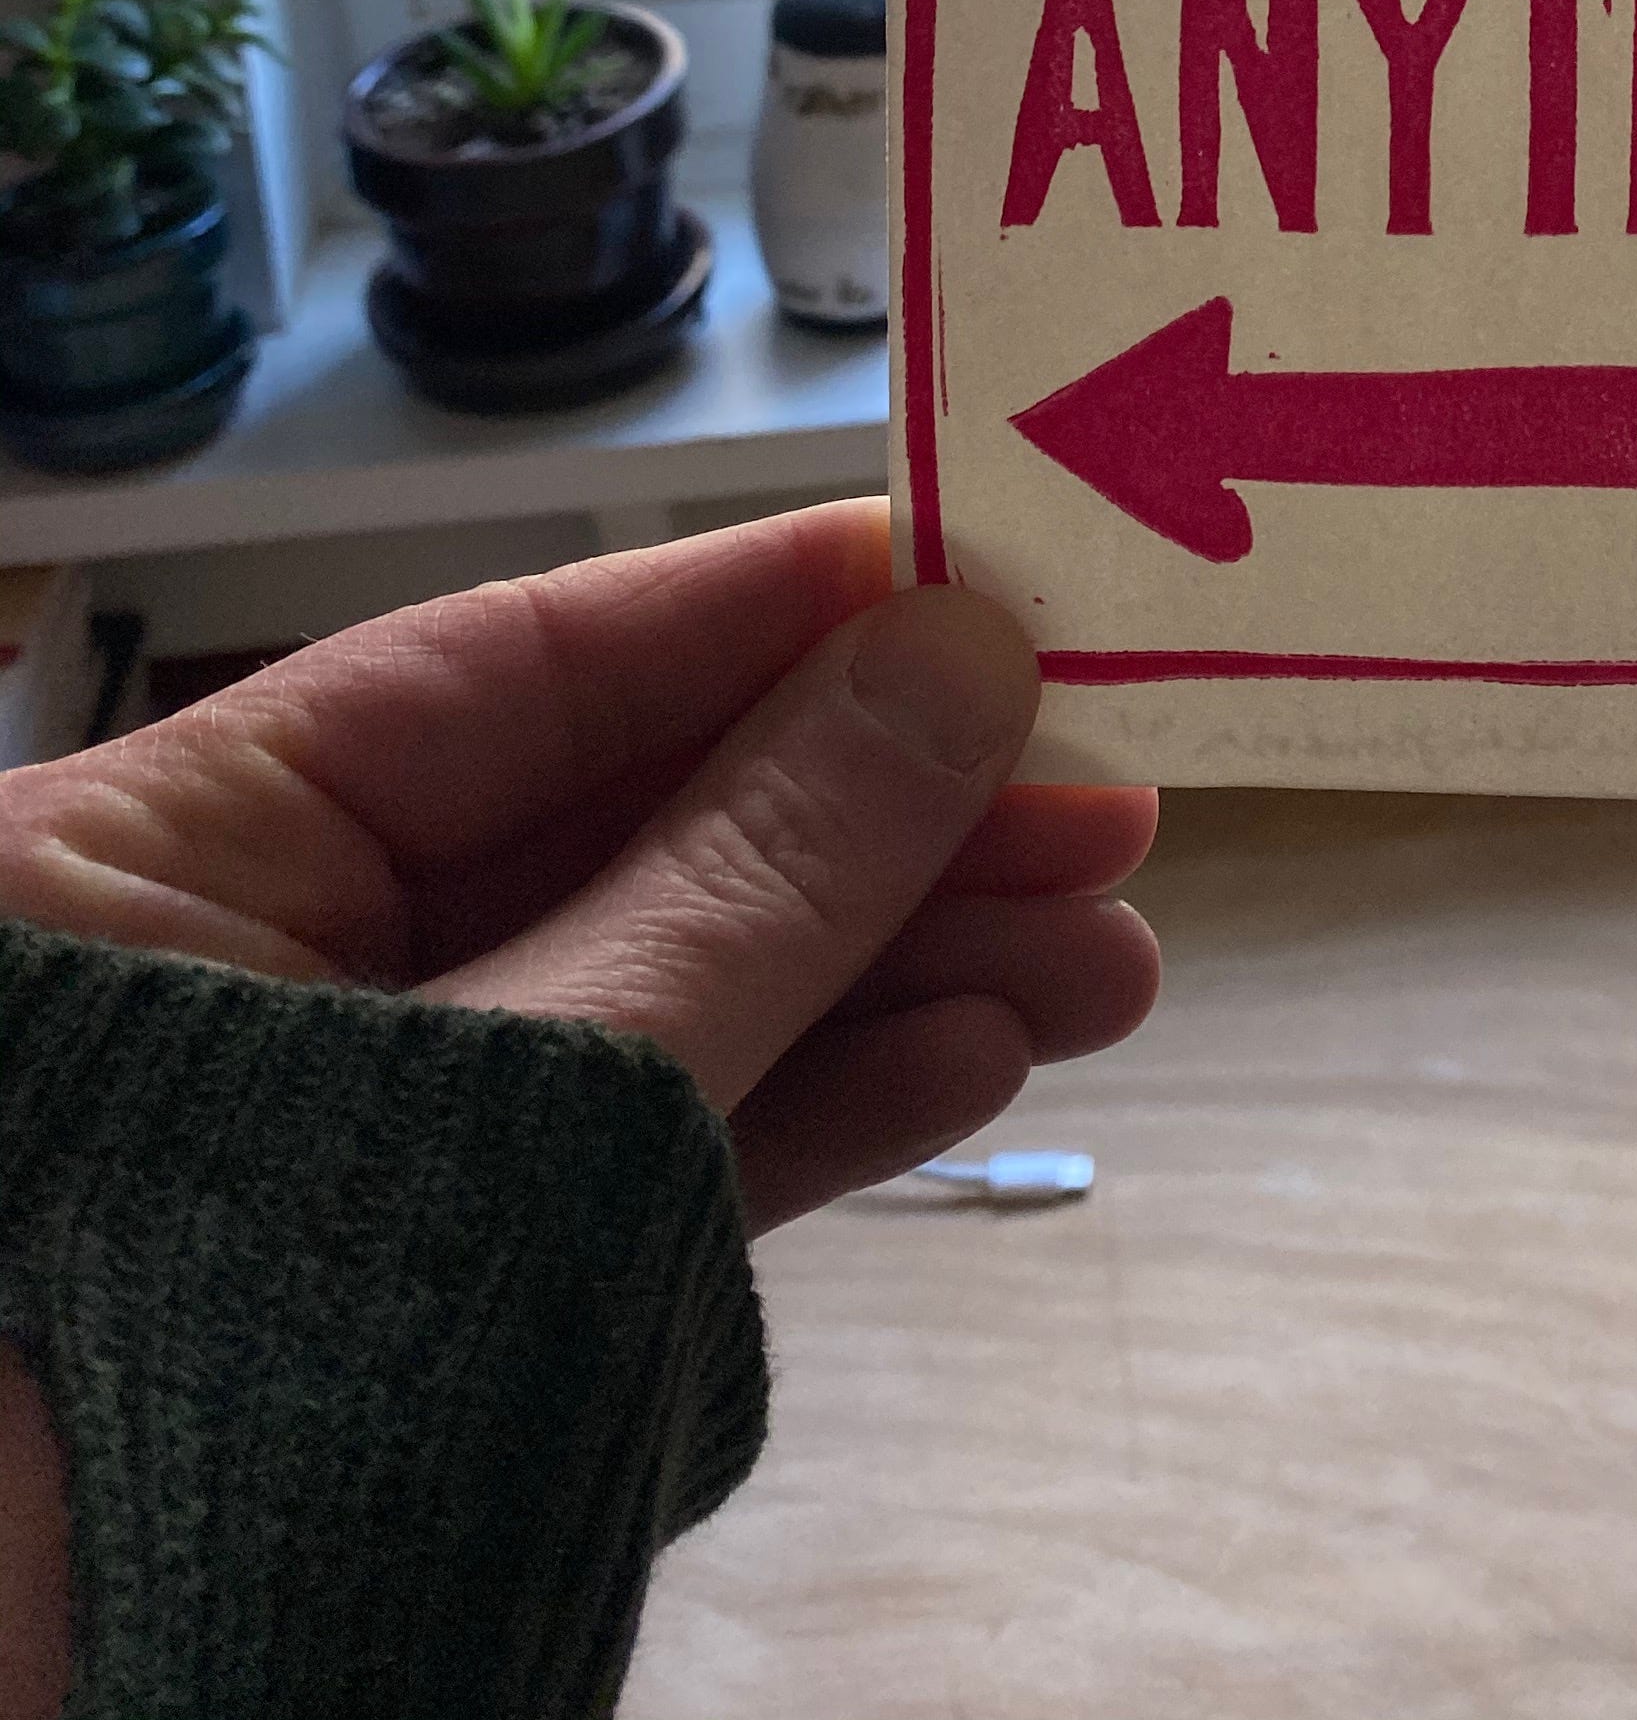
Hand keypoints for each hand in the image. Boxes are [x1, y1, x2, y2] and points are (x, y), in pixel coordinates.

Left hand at [0, 500, 1157, 1223]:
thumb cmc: (202, 1428)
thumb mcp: (513, 1115)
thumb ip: (746, 883)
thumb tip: (953, 657)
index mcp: (150, 869)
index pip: (506, 668)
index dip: (763, 614)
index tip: (985, 578)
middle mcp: (233, 980)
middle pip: (608, 832)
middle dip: (877, 822)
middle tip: (1116, 808)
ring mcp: (329, 1158)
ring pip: (648, 1001)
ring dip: (890, 973)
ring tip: (1113, 957)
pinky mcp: (404, 1315)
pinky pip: (620, 1161)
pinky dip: (802, 1113)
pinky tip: (974, 1060)